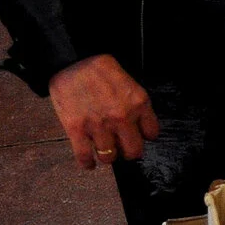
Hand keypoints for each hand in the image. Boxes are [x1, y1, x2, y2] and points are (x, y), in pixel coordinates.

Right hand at [48, 53, 159, 170]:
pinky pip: (84, 157)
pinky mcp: (77, 130)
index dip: (143, 136)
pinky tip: (88, 162)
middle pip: (133, 151)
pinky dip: (87, 163)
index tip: (138, 136)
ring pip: (109, 157)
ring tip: (104, 151)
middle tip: (121, 147)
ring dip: (107, 156)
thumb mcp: (128, 83)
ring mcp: (99, 125)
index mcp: (139, 103)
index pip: (151, 133)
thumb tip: (135, 126)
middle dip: (128, 151)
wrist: (73, 61)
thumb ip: (134, 104)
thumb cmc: (100, 69)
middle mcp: (122, 117)